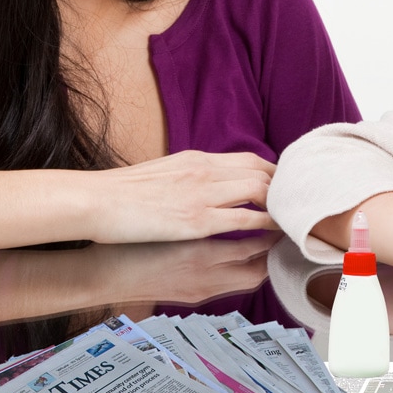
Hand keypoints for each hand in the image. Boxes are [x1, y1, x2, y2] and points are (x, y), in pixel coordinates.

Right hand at [91, 151, 277, 242]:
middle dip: (283, 188)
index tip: (284, 187)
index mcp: (196, 158)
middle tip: (298, 204)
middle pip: (261, 172)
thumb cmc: (121, 193)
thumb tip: (205, 181)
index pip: (248, 159)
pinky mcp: (195, 221)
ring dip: (278, 206)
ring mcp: (202, 195)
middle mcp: (204, 171)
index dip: (272, 172)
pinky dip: (263, 226)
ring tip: (292, 220)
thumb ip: (189, 175)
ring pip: (258, 193)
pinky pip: (242, 221)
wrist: (95, 201)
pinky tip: (273, 234)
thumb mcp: (163, 172)